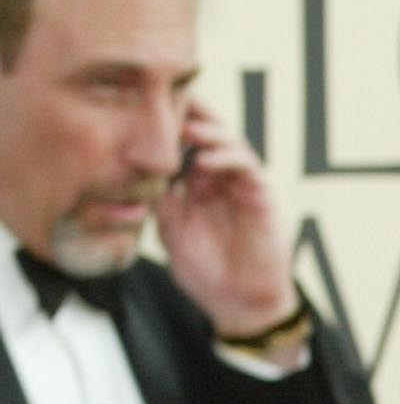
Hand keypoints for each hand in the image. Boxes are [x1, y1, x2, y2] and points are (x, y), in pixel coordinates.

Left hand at [156, 100, 301, 343]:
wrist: (239, 304)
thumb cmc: (206, 273)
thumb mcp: (170, 231)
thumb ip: (159, 200)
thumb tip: (135, 169)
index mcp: (196, 183)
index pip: (183, 143)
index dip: (167, 125)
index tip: (141, 110)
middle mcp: (219, 177)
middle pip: (206, 132)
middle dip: (189, 115)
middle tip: (166, 99)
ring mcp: (241, 184)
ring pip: (227, 142)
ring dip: (207, 132)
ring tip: (184, 128)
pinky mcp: (261, 195)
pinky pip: (246, 166)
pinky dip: (225, 159)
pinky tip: (203, 161)